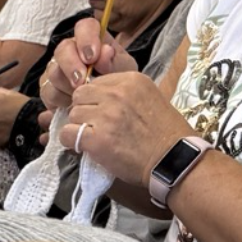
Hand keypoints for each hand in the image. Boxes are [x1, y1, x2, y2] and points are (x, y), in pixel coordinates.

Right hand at [39, 16, 133, 111]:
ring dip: (68, 87)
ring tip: (83, 96)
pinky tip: (73, 104)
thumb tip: (105, 52)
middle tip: (82, 81)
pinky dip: (61, 100)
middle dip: (72, 66)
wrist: (111, 102)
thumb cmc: (118, 80)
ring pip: (53, 73)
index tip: (92, 58)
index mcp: (92, 38)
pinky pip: (48, 92)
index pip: (84, 27)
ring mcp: (57, 67)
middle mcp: (71, 49)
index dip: (86, 39)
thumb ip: (115, 60)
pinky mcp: (48, 86)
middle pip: (62, 49)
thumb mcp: (124, 70)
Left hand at [63, 69, 190, 185]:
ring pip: (72, 114)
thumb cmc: (165, 134)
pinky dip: (71, 142)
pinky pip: (67, 134)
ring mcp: (106, 115)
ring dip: (79, 127)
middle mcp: (117, 94)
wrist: (174, 160)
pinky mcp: (96, 138)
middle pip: (80, 95)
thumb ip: (123, 94)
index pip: (95, 83)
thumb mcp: (149, 98)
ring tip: (96, 138)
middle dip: (85, 111)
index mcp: (131, 80)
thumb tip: (96, 98)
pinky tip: (86, 147)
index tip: (103, 113)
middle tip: (96, 126)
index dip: (95, 100)